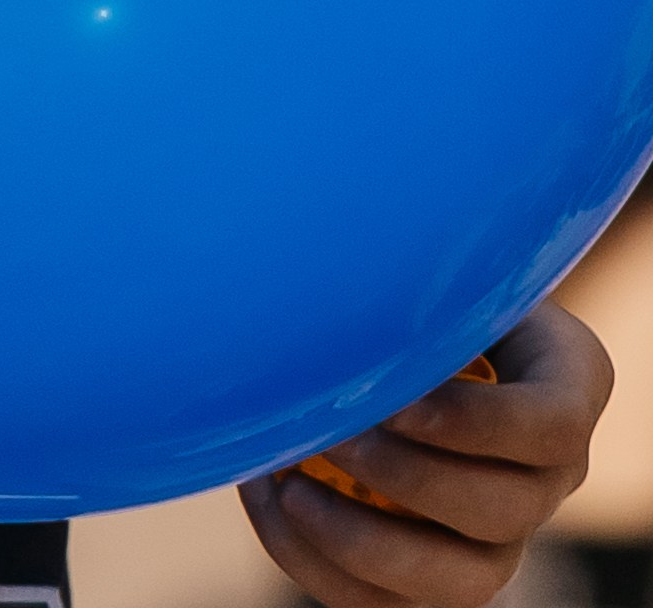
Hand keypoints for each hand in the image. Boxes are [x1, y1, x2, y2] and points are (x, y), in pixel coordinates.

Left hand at [242, 304, 611, 603]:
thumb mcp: (435, 264)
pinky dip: (322, 567)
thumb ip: (415, 276)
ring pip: (461, 584)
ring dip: (368, 543)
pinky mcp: (441, 576)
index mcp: (567, 388)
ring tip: (290, 486)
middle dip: (409, 478)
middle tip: (334, 435)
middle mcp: (547, 476)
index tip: (396, 401)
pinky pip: (392, 607)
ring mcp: (501, 538)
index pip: (553, 427)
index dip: (476, 426)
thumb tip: (338, 280)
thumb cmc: (416, 280)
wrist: (396, 329)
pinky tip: (272, 503)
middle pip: (505, 511)